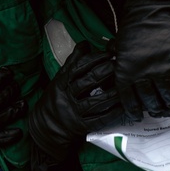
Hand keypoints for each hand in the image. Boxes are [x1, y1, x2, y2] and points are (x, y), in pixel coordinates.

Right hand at [29, 42, 124, 157]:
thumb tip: (85, 44)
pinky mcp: (81, 127)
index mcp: (60, 83)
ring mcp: (73, 113)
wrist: (45, 126)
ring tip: (124, 85)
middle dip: (103, 73)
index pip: (77, 68)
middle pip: (86, 83)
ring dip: (111, 94)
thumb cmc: (56, 98)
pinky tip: (122, 107)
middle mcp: (66, 97)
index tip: (108, 54)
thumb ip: (72, 62)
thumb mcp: (59, 79)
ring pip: (94, 102)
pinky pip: (98, 120)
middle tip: (118, 65)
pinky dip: (111, 114)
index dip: (93, 60)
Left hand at [113, 0, 169, 119]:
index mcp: (124, 72)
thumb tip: (117, 77)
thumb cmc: (132, 30)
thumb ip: (118, 65)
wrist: (151, 15)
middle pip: (149, 100)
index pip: (128, 99)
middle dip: (154, 108)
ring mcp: (160, 71)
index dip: (133, 110)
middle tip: (157, 111)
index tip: (137, 116)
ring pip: (167, 95)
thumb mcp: (117, 49)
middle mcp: (141, 75)